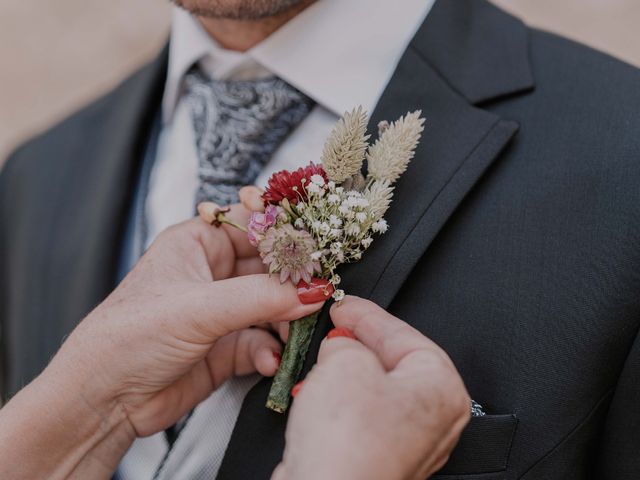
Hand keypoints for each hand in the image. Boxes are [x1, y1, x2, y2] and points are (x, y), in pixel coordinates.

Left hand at [0, 208, 326, 478]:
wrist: (104, 400)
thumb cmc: (130, 336)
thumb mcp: (199, 308)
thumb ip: (261, 298)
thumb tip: (313, 290)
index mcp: (198, 244)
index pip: (253, 224)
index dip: (286, 231)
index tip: (319, 243)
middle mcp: (213, 273)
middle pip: (270, 267)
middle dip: (294, 282)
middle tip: (318, 293)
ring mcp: (223, 311)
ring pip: (273, 306)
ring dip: (286, 321)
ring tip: (293, 333)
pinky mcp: (228, 347)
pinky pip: (264, 341)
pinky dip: (270, 351)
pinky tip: (268, 360)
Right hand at [274, 296, 470, 479]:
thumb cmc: (348, 444)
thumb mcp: (344, 361)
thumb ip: (346, 342)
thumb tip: (340, 345)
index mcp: (442, 390)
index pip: (405, 336)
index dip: (368, 316)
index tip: (345, 305)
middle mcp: (432, 420)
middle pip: (392, 362)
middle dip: (357, 343)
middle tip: (334, 326)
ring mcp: (405, 443)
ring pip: (373, 389)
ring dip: (343, 372)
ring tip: (321, 361)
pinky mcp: (375, 458)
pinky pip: (359, 416)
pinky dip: (338, 400)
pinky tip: (318, 395)